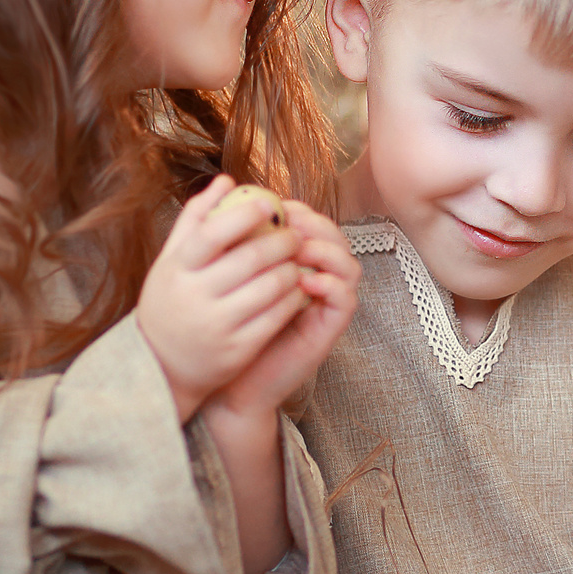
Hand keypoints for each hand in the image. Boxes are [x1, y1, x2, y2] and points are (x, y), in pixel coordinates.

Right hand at [136, 177, 315, 422]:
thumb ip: (196, 219)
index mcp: (177, 269)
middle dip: (282, 241)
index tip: (270, 203)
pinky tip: (297, 288)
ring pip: (270, 287)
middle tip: (295, 234)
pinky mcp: (238, 349)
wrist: (161, 366)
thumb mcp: (172, 261)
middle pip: (250, 259)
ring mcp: (217, 325)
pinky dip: (293, 298)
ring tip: (297, 260)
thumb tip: (227, 181)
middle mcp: (195, 296)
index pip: (212, 233)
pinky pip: (277, 316)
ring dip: (292, 269)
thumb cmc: (170, 302)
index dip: (245, 215)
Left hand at [201, 199, 358, 420]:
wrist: (230, 383)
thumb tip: (222, 190)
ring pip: (349, 265)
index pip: (312, 225)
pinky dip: (331, 284)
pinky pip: (346, 299)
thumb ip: (230, 240)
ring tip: (298, 250)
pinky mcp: (329, 329)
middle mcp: (316, 280)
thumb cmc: (226, 329)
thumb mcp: (225, 279)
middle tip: (290, 222)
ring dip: (327, 251)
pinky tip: (304, 281)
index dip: (299, 211)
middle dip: (316, 224)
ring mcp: (325, 305)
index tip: (276, 205)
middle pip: (336, 239)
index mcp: (295, 264)